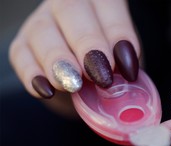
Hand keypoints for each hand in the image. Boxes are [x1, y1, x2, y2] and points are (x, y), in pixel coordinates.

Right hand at [9, 0, 139, 108]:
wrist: (88, 85)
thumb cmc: (113, 68)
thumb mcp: (125, 66)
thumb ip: (125, 70)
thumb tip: (127, 84)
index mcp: (101, 3)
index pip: (108, 3)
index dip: (118, 33)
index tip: (128, 69)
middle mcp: (68, 6)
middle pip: (71, 9)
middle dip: (88, 42)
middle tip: (101, 76)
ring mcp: (42, 23)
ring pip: (43, 31)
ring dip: (59, 59)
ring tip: (74, 85)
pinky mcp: (23, 46)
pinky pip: (21, 55)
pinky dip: (33, 74)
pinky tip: (48, 91)